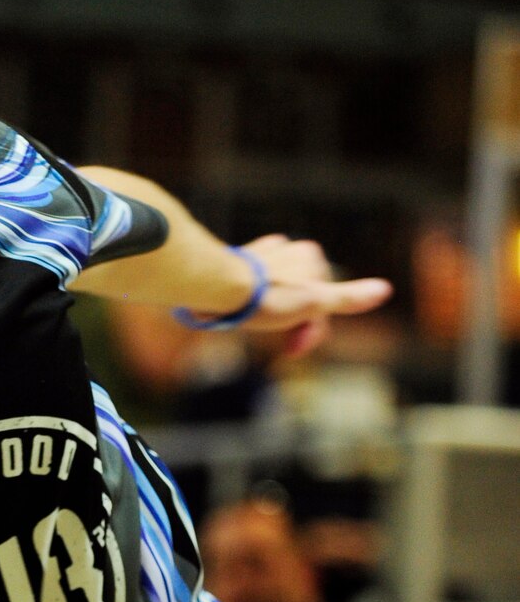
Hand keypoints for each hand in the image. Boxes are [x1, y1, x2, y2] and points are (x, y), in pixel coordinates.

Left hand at [237, 234, 392, 356]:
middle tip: (280, 347)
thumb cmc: (266, 297)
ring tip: (257, 325)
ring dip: (274, 314)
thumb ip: (348, 298)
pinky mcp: (238, 263)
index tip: (293, 351)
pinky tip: (243, 311)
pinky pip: (254, 286)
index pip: (322, 301)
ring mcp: (263, 255)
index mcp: (311, 256)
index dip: (311, 331)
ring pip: (279, 292)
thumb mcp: (313, 302)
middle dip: (293, 324)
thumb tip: (385, 289)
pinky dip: (254, 302)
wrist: (217, 287)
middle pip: (300, 296)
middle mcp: (288, 250)